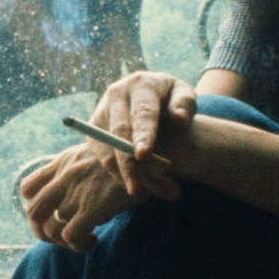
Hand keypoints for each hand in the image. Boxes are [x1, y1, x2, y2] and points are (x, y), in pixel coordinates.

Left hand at [18, 142, 136, 251]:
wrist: (150, 156)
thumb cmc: (130, 159)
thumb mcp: (98, 153)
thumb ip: (80, 169)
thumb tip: (78, 190)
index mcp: (63, 162)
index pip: (27, 188)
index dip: (35, 206)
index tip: (53, 215)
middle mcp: (64, 176)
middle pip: (33, 213)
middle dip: (44, 232)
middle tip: (63, 237)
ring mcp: (76, 192)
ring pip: (50, 229)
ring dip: (63, 242)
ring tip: (84, 239)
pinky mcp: (92, 207)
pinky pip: (70, 236)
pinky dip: (79, 245)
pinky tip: (94, 239)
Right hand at [91, 70, 198, 198]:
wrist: (150, 94)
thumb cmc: (171, 98)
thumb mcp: (183, 94)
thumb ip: (184, 104)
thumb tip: (179, 119)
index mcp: (141, 85)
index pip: (142, 113)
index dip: (143, 135)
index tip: (143, 156)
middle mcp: (116, 95)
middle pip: (119, 134)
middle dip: (128, 164)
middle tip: (139, 190)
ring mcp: (101, 112)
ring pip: (107, 149)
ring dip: (124, 175)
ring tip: (148, 194)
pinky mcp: (93, 130)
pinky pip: (101, 157)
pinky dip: (117, 175)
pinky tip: (139, 187)